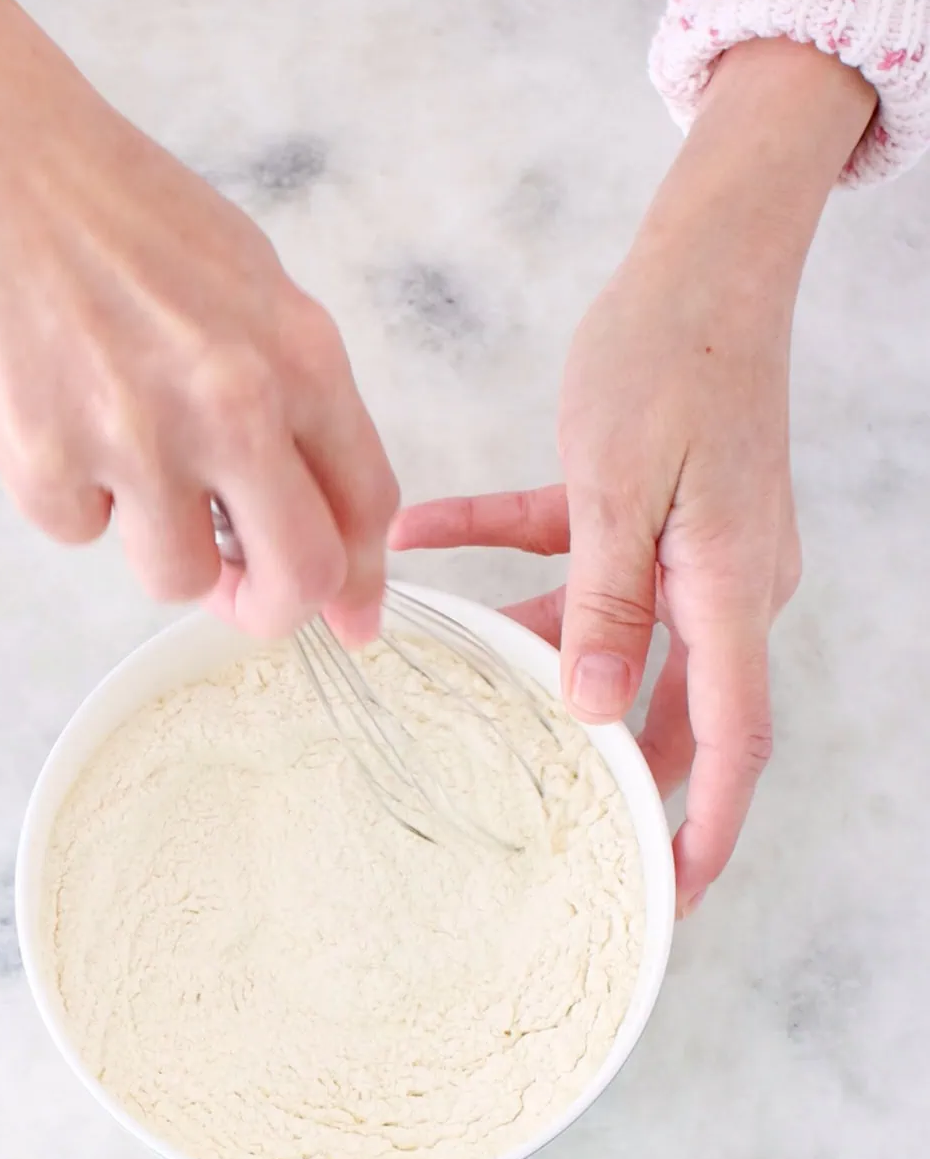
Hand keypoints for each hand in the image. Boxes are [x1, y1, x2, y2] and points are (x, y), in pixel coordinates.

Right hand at [0, 0, 396, 643]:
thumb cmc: (123, 212)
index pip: (367, 504)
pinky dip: (69, 497)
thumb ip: (294, 399)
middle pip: (299, 576)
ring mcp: (136, 436)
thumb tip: (318, 511)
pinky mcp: (43, 457)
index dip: (361, 580)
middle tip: (244, 600)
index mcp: (300, 354)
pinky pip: (77, 534)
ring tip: (124, 458)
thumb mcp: (249, 284)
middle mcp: (232, 404)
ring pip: (179, 578)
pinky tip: (57, 418)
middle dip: (275, 610)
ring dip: (158, 544)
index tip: (350, 617)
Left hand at [394, 39, 875, 912]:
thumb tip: (593, 709)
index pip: (731, 738)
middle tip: (564, 834)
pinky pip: (577, 551)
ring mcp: (691, 545)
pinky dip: (510, 552)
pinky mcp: (649, 505)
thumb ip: (604, 603)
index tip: (674, 896)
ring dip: (540, 649)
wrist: (703, 262)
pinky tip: (426, 536)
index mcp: (730, 588)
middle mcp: (721, 580)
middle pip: (671, 702)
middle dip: (617, 767)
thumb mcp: (620, 487)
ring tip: (462, 673)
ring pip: (612, 631)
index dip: (707, 826)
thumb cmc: (672, 359)